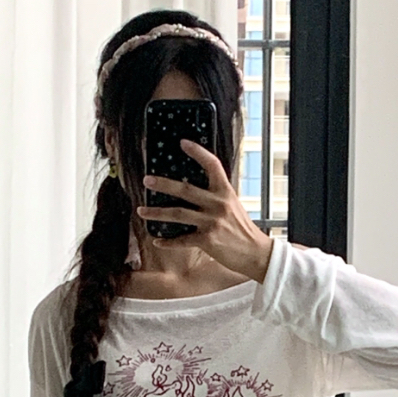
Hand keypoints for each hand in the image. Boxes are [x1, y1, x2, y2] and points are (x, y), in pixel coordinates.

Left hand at [136, 139, 274, 281]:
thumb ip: (216, 197)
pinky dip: (168, 242)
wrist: (256, 254)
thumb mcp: (233, 206)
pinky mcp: (208, 240)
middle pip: (185, 190)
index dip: (198, 152)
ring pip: (178, 214)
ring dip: (157, 213)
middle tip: (146, 180)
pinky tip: (157, 241)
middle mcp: (218, 204)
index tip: (183, 143)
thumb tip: (193, 191)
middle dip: (163, 184)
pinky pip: (182, 240)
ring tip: (141, 211)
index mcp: (225, 192)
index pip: (212, 165)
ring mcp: (212, 222)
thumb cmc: (243, 230)